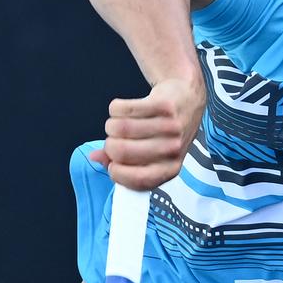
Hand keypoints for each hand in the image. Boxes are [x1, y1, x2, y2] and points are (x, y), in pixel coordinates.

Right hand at [90, 74, 206, 188]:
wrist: (185, 101)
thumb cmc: (164, 133)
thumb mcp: (148, 155)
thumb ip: (121, 162)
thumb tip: (97, 157)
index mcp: (170, 169)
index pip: (138, 180)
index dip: (117, 173)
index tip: (112, 165)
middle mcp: (173, 150)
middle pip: (121, 151)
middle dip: (110, 145)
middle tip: (115, 140)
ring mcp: (171, 127)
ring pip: (119, 128)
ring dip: (112, 125)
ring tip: (121, 124)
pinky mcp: (163, 105)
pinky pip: (122, 109)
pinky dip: (116, 108)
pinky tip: (125, 110)